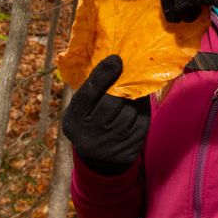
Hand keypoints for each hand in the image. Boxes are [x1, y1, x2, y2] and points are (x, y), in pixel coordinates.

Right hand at [61, 55, 149, 174]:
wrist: (98, 158)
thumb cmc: (89, 121)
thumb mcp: (80, 108)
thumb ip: (91, 89)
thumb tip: (113, 61)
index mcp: (74, 120)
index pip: (88, 93)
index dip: (102, 75)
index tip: (116, 59)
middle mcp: (89, 135)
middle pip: (112, 103)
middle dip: (123, 86)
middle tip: (131, 73)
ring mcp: (109, 146)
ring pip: (130, 113)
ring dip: (135, 98)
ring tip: (136, 88)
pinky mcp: (127, 152)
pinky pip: (141, 124)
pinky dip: (143, 110)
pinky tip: (141, 103)